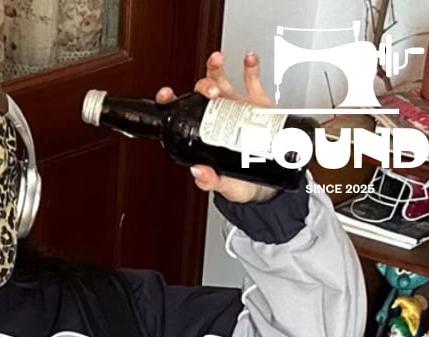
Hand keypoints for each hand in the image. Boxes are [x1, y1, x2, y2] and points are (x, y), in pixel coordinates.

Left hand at [156, 51, 277, 204]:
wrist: (263, 181)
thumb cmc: (236, 182)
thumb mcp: (222, 184)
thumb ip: (209, 180)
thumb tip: (197, 171)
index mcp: (199, 132)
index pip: (179, 112)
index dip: (170, 100)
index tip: (165, 94)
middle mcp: (214, 115)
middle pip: (202, 92)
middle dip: (204, 86)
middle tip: (212, 91)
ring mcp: (234, 106)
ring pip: (222, 80)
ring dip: (218, 69)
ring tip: (219, 60)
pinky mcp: (256, 104)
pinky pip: (251, 81)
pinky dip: (251, 67)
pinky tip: (248, 59)